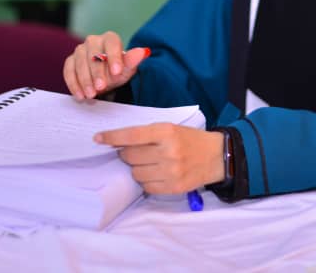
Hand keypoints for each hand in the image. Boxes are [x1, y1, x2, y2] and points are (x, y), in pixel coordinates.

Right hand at [63, 31, 150, 99]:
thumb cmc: (117, 72)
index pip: (111, 43)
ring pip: (79, 62)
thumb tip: (143, 51)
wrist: (106, 80)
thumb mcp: (127, 69)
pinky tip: (79, 95)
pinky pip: (69, 70)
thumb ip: (133, 61)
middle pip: (93, 53)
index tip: (116, 72)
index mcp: (110, 39)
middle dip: (97, 72)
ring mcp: (80, 50)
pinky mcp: (70, 61)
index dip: (114, 57)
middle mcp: (93, 41)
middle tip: (101, 87)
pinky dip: (73, 84)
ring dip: (84, 80)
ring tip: (91, 95)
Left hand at [94, 124, 224, 193]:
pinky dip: (147, 181)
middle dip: (127, 154)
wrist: (217, 156)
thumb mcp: (171, 129)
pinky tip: (157, 174)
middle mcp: (168, 151)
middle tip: (136, 152)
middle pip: (130, 156)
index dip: (112, 137)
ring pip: (136, 173)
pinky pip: (146, 187)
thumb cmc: (190, 139)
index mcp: (166, 132)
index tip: (97, 138)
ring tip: (150, 163)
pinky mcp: (174, 187)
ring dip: (137, 168)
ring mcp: (171, 171)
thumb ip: (147, 134)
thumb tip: (119, 144)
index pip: (132, 135)